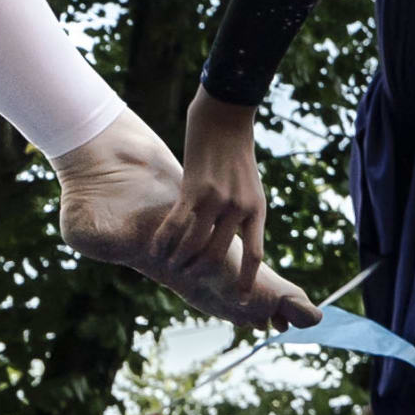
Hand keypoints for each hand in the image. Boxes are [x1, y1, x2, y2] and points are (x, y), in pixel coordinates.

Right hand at [156, 90, 269, 305]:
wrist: (225, 116)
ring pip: (196, 242)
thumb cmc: (237, 151)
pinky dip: (166, 239)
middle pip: (219, 254)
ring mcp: (216, 199)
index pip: (255, 255)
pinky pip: (177, 223)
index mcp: (257, 210)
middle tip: (190, 277)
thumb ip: (243, 212)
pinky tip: (157, 249)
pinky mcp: (194, 188)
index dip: (246, 280)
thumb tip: (233, 237)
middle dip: (203, 271)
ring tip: (172, 266)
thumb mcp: (250, 185)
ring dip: (181, 258)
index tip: (241, 299)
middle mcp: (239, 208)